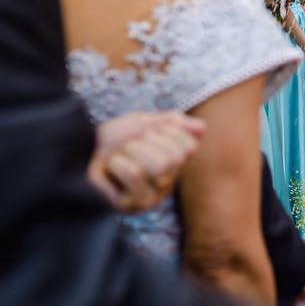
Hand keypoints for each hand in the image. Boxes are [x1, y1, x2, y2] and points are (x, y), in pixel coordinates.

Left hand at [88, 112, 204, 212]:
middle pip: (174, 157)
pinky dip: (119, 163)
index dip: (167, 132)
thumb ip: (173, 123)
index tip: (148, 132)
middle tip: (130, 146)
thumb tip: (203, 127)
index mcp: (173, 164)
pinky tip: (110, 171)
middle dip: (147, 142)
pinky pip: (135, 174)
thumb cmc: (110, 141)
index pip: (189, 147)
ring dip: (132, 151)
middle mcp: (165, 183)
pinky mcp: (131, 206)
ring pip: (158, 166)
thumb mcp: (143, 124)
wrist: (76, 152)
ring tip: (119, 157)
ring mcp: (150, 197)